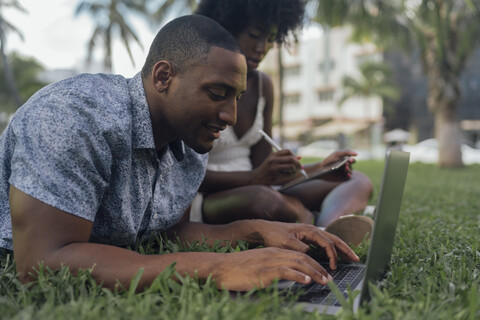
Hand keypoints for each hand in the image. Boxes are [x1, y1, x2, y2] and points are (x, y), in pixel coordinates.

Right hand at [211, 247, 332, 290]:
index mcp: (273, 253)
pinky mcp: (264, 271)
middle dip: (319, 268)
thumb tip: (284, 276)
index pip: (298, 256)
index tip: (323, 273)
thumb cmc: (237, 269)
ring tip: (324, 281)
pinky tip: (307, 280)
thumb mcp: (258, 266)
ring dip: (314, 272)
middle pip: (302, 258)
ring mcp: (269, 262)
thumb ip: (271, 268)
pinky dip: (298, 275)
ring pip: (298, 264)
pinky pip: (285, 271)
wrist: (221, 268)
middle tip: (330, 279)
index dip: (313, 264)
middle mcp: (273, 254)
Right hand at [251, 149, 302, 184]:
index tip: (296, 160)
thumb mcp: (274, 161)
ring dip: (295, 170)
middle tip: (300, 167)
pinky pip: (288, 174)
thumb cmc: (267, 169)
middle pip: (291, 158)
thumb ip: (285, 159)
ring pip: (291, 166)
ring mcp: (274, 167)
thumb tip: (300, 157)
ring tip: (293, 172)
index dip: (294, 155)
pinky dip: (291, 175)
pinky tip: (288, 175)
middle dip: (298, 163)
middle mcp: (273, 159)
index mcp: (273, 154)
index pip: (288, 151)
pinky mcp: (275, 174)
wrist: (257, 177)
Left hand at [251, 220, 358, 270]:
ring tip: (350, 257)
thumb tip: (310, 253)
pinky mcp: (307, 237)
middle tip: (356, 259)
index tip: (333, 267)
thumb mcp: (286, 243)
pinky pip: (324, 242)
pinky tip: (334, 256)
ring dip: (341, 249)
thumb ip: (299, 247)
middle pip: (334, 239)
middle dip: (345, 249)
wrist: (264, 230)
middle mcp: (312, 230)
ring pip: (330, 240)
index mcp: (309, 230)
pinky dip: (332, 249)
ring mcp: (310, 233)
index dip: (333, 255)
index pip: (328, 242)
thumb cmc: (274, 235)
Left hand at [320, 150, 356, 181]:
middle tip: (345, 165)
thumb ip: (346, 151)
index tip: (349, 160)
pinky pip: (348, 178)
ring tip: (345, 168)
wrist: (321, 168)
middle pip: (351, 167)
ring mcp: (344, 173)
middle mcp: (346, 167)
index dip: (351, 160)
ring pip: (350, 172)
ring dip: (349, 170)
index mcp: (346, 161)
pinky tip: (347, 174)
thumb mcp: (337, 154)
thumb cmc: (329, 160)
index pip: (352, 161)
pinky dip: (349, 176)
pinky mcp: (342, 178)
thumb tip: (357, 154)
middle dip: (349, 166)